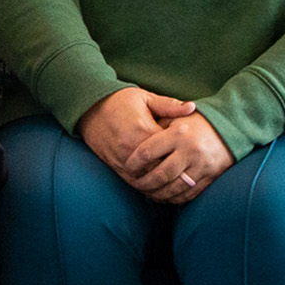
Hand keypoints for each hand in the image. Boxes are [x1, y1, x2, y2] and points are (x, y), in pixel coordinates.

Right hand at [77, 86, 198, 181]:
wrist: (90, 109)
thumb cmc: (120, 101)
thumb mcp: (145, 98)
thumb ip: (169, 105)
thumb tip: (192, 108)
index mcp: (142, 129)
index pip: (170, 148)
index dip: (183, 151)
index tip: (194, 150)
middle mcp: (132, 148)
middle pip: (161, 167)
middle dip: (176, 169)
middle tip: (191, 169)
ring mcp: (123, 160)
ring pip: (149, 179)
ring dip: (164, 181)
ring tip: (180, 181)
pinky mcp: (116, 167)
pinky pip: (135, 183)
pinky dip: (149, 186)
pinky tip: (161, 185)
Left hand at [120, 111, 234, 203]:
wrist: (231, 127)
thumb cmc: (197, 121)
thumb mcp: (177, 117)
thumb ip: (157, 127)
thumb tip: (135, 143)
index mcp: (178, 133)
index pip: (148, 152)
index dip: (134, 162)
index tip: (127, 167)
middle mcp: (190, 151)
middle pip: (160, 175)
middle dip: (143, 183)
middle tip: (134, 184)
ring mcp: (202, 166)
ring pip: (173, 188)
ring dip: (157, 194)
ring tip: (146, 192)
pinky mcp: (210, 177)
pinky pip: (188, 194)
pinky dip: (173, 198)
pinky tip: (164, 196)